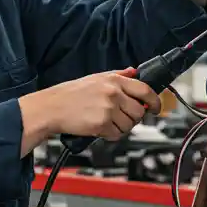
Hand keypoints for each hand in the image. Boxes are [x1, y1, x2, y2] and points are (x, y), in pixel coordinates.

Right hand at [18, 69, 161, 153]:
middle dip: (133, 118)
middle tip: (121, 118)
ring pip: (130, 125)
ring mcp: (108, 108)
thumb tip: (134, 72)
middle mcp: (113, 93)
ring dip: (121, 127)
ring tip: (107, 122)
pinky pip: (117, 134)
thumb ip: (118, 75)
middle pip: (139, 111)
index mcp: (114, 80)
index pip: (145, 90)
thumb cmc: (70, 94)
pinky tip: (100, 128)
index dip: (155, 101)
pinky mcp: (102, 124)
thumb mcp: (95, 78)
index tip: (155, 108)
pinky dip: (110, 135)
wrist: (51, 107)